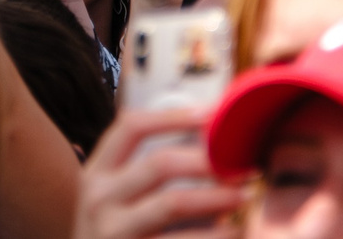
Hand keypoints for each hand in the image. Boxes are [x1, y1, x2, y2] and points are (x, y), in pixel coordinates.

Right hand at [75, 107, 247, 238]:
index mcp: (96, 173)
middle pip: (159, 164)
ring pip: (174, 202)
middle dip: (207, 161)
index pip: (131, 127)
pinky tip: (233, 230)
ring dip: (218, 197)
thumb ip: (142, 175)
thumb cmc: (114, 235)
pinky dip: (214, 235)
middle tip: (242, 165)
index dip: (172, 117)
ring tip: (245, 196)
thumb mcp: (112, 200)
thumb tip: (203, 142)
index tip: (211, 115)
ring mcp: (114, 231)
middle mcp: (100, 199)